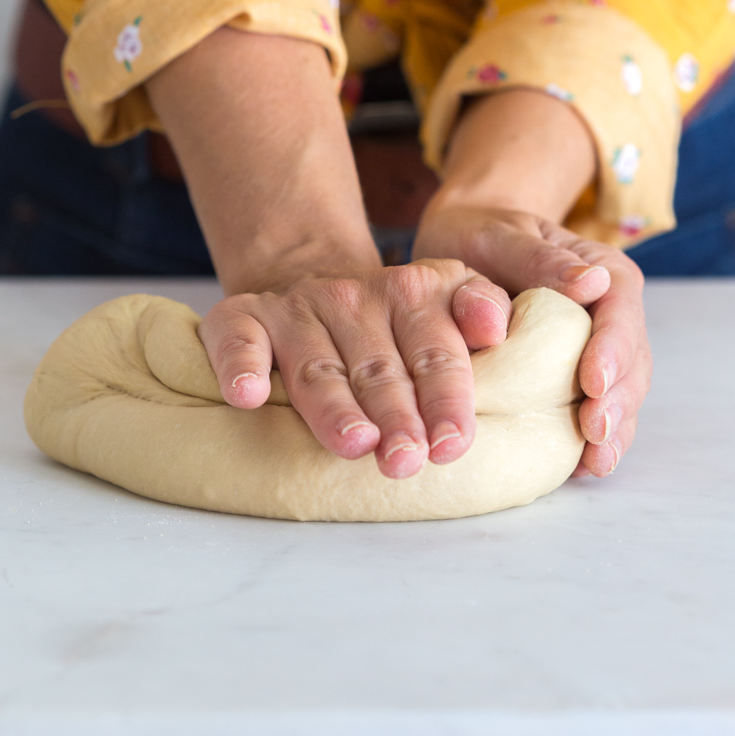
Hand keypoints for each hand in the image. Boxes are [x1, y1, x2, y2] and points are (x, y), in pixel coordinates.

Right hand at [199, 260, 512, 478]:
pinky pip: (238, 339)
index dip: (446, 399)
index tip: (452, 444)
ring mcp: (297, 308)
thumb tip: (495, 328)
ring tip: (353, 442)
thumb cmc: (397, 314)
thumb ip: (483, 306)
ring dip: (334, 407)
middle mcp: (353, 297)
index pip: (436, 353)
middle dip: (395, 416)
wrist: (314, 275)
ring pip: (316, 366)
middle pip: (378, 368)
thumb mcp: (451, 294)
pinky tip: (249, 395)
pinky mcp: (244, 317)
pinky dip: (240, 365)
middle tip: (405, 460)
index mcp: (413, 294)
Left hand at [413, 204, 650, 477]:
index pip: (620, 310)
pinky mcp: (576, 380)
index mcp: (604, 273)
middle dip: (618, 400)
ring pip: (622, 394)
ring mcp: (598, 350)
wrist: (466, 244)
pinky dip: (593, 441)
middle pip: (631, 361)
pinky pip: (596, 411)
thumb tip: (591, 282)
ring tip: (596, 461)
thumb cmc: (484, 233)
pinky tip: (581, 468)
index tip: (593, 382)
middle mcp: (611, 314)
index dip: (612, 349)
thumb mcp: (506, 234)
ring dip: (615, 430)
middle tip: (595, 432)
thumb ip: (543, 259)